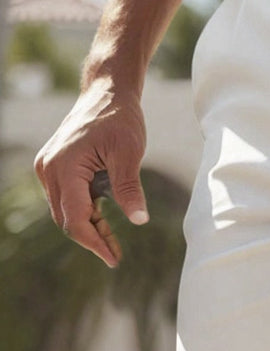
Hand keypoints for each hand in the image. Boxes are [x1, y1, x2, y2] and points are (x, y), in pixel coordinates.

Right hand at [34, 77, 147, 267]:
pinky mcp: (56, 167)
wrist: (107, 92)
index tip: (113, 258)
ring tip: (114, 241)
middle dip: (92, 238)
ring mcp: (49, 168)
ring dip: (89, 226)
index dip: (94, 242)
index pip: (74, 218)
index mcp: (64, 167)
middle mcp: (49, 169)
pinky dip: (86, 211)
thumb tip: (139, 220)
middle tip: (116, 255)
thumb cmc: (120, 118)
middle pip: (66, 218)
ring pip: (66, 210)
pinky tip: (106, 220)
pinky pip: (68, 198)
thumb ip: (129, 187)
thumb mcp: (130, 153)